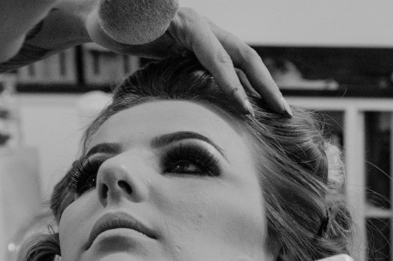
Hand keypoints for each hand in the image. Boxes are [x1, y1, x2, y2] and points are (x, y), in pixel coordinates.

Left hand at [83, 5, 289, 115]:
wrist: (108, 15)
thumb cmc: (111, 20)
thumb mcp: (120, 19)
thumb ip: (136, 21)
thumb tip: (146, 18)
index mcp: (188, 22)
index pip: (219, 56)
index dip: (234, 85)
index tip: (247, 112)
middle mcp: (204, 28)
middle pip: (245, 57)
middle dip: (266, 85)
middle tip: (284, 113)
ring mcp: (206, 39)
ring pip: (243, 64)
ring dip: (263, 88)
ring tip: (281, 113)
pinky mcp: (202, 51)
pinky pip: (231, 70)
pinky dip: (246, 88)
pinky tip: (255, 109)